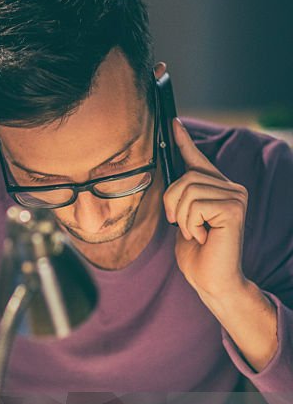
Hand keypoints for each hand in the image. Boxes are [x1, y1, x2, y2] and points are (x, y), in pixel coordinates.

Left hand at [164, 119, 248, 302]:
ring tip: (194, 232)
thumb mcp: (182, 219)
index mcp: (216, 189)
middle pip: (185, 177)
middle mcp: (231, 188)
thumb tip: (168, 177)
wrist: (212, 281)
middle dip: (171, 203)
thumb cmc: (197, 254)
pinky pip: (195, 204)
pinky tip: (202, 236)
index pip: (197, 160)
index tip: (173, 123)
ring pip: (187, 189)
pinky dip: (190, 224)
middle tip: (180, 225)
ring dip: (181, 216)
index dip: (183, 141)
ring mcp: (235, 196)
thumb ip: (180, 197)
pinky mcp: (233, 208)